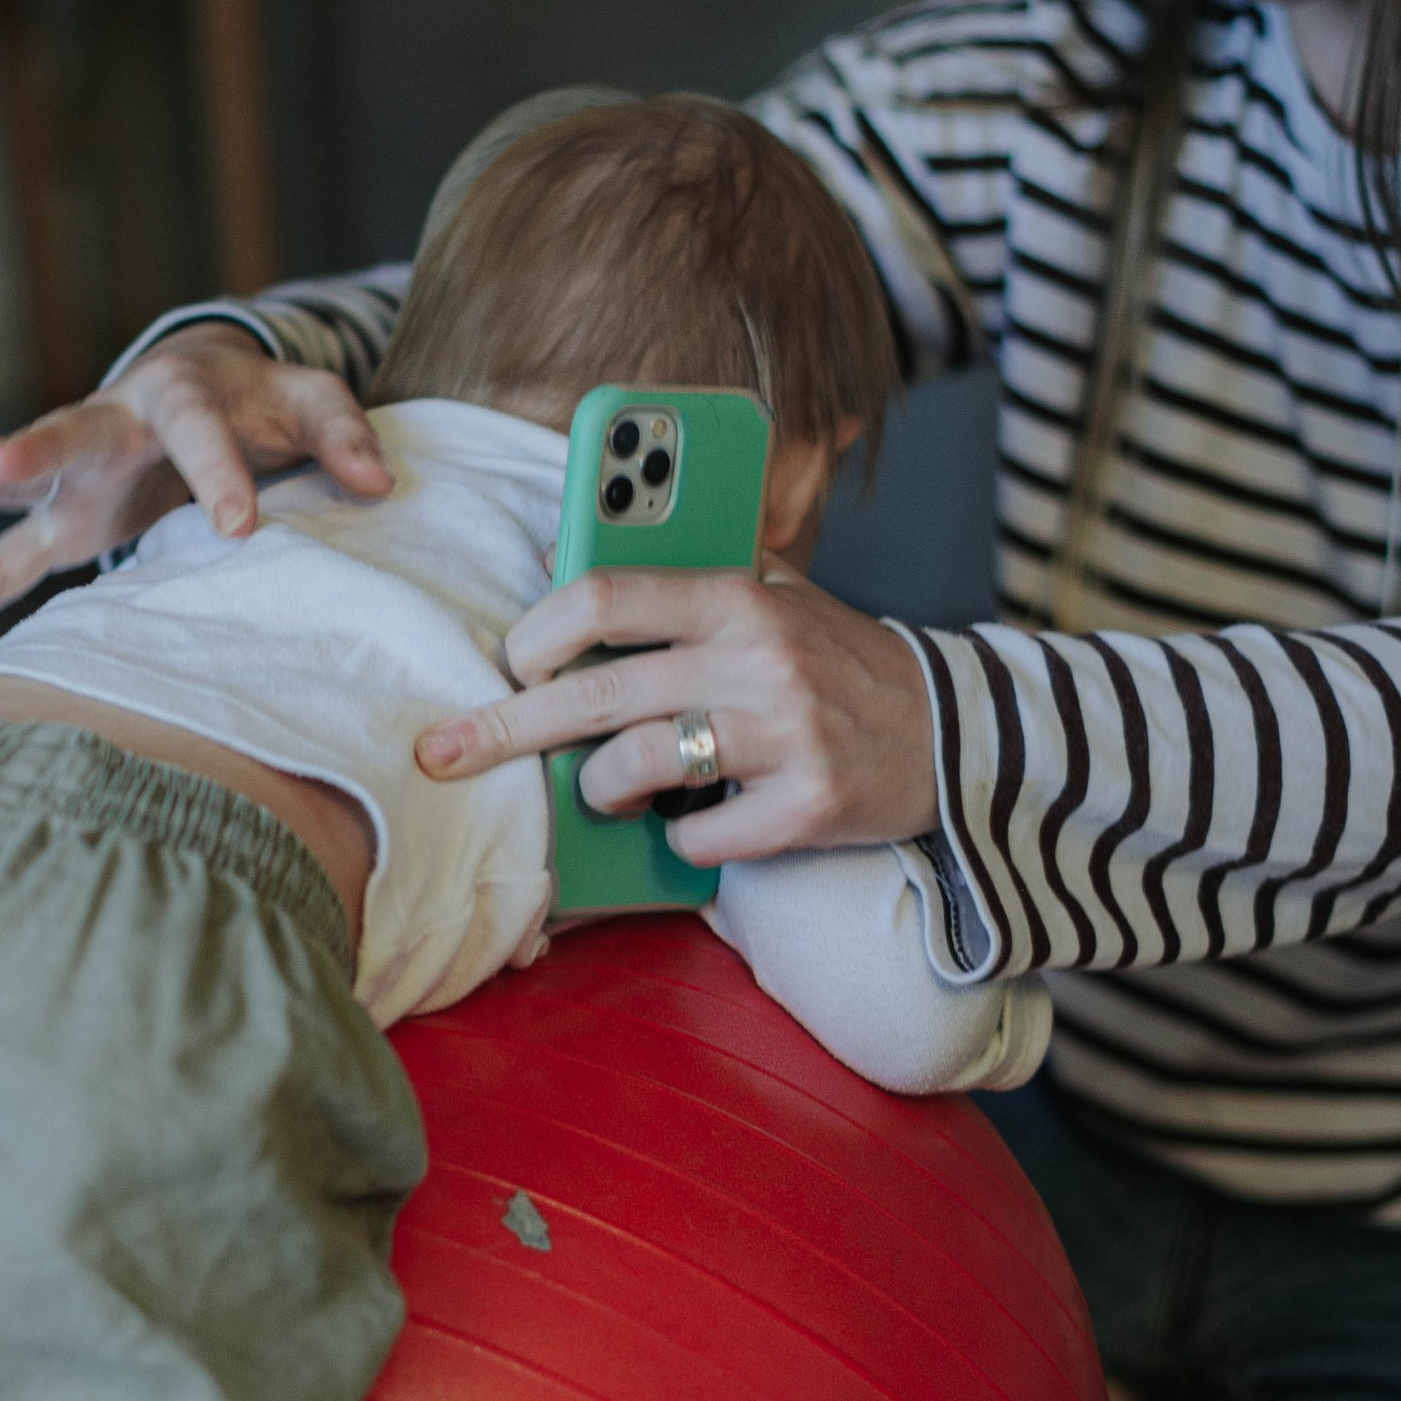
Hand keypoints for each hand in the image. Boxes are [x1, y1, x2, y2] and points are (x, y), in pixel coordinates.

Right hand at [0, 329, 391, 650]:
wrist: (204, 394)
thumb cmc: (259, 404)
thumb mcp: (309, 403)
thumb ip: (343, 431)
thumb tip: (380, 483)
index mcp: (179, 393)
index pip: (198, 430)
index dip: (219, 473)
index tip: (241, 527)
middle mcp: (110, 425)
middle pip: (69, 430)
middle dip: (35, 448)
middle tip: (3, 462)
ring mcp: (76, 477)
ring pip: (14, 490)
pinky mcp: (60, 523)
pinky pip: (2, 561)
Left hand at [415, 562, 941, 858]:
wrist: (954, 732)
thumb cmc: (837, 663)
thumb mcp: (774, 593)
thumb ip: (682, 575)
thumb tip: (560, 558)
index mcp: (737, 595)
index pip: (604, 596)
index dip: (535, 634)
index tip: (506, 664)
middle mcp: (756, 657)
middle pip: (596, 694)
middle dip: (504, 729)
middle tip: (445, 752)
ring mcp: (784, 735)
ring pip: (635, 768)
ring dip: (599, 791)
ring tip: (612, 790)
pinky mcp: (807, 808)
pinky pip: (698, 838)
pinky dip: (680, 841)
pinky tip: (694, 826)